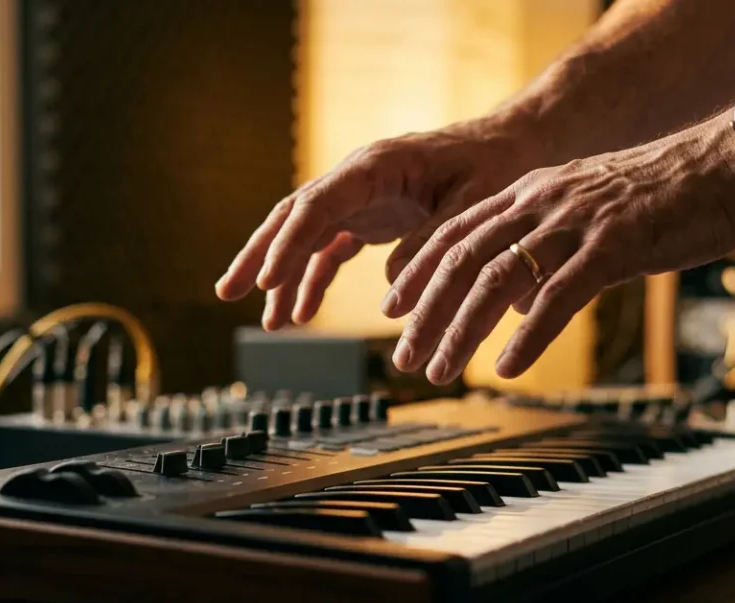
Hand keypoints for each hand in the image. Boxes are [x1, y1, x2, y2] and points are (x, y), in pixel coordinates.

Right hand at [214, 115, 554, 330]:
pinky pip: (328, 252)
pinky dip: (311, 282)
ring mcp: (357, 200)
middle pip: (292, 217)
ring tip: (265, 322)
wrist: (507, 148)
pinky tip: (299, 314)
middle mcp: (356, 179)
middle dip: (259, 256)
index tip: (268, 278)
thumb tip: (392, 289)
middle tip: (228, 292)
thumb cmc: (491, 166)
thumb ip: (430, 241)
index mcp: (376, 165)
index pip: (317, 203)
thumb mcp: (471, 202)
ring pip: (303, 237)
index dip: (289, 242)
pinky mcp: (366, 218)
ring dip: (280, 278)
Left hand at [380, 113, 734, 384]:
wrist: (729, 162)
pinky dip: (526, 336)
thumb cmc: (666, 191)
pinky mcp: (615, 246)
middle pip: (463, 259)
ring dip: (461, 332)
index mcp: (534, 189)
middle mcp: (543, 200)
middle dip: (426, 313)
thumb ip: (549, 239)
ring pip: (497, 280)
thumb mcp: (590, 207)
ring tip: (442, 370)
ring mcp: (577, 222)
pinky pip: (557, 296)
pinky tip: (507, 366)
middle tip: (404, 357)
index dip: (419, 271)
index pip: (455, 231)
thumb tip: (519, 290)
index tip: (393, 308)